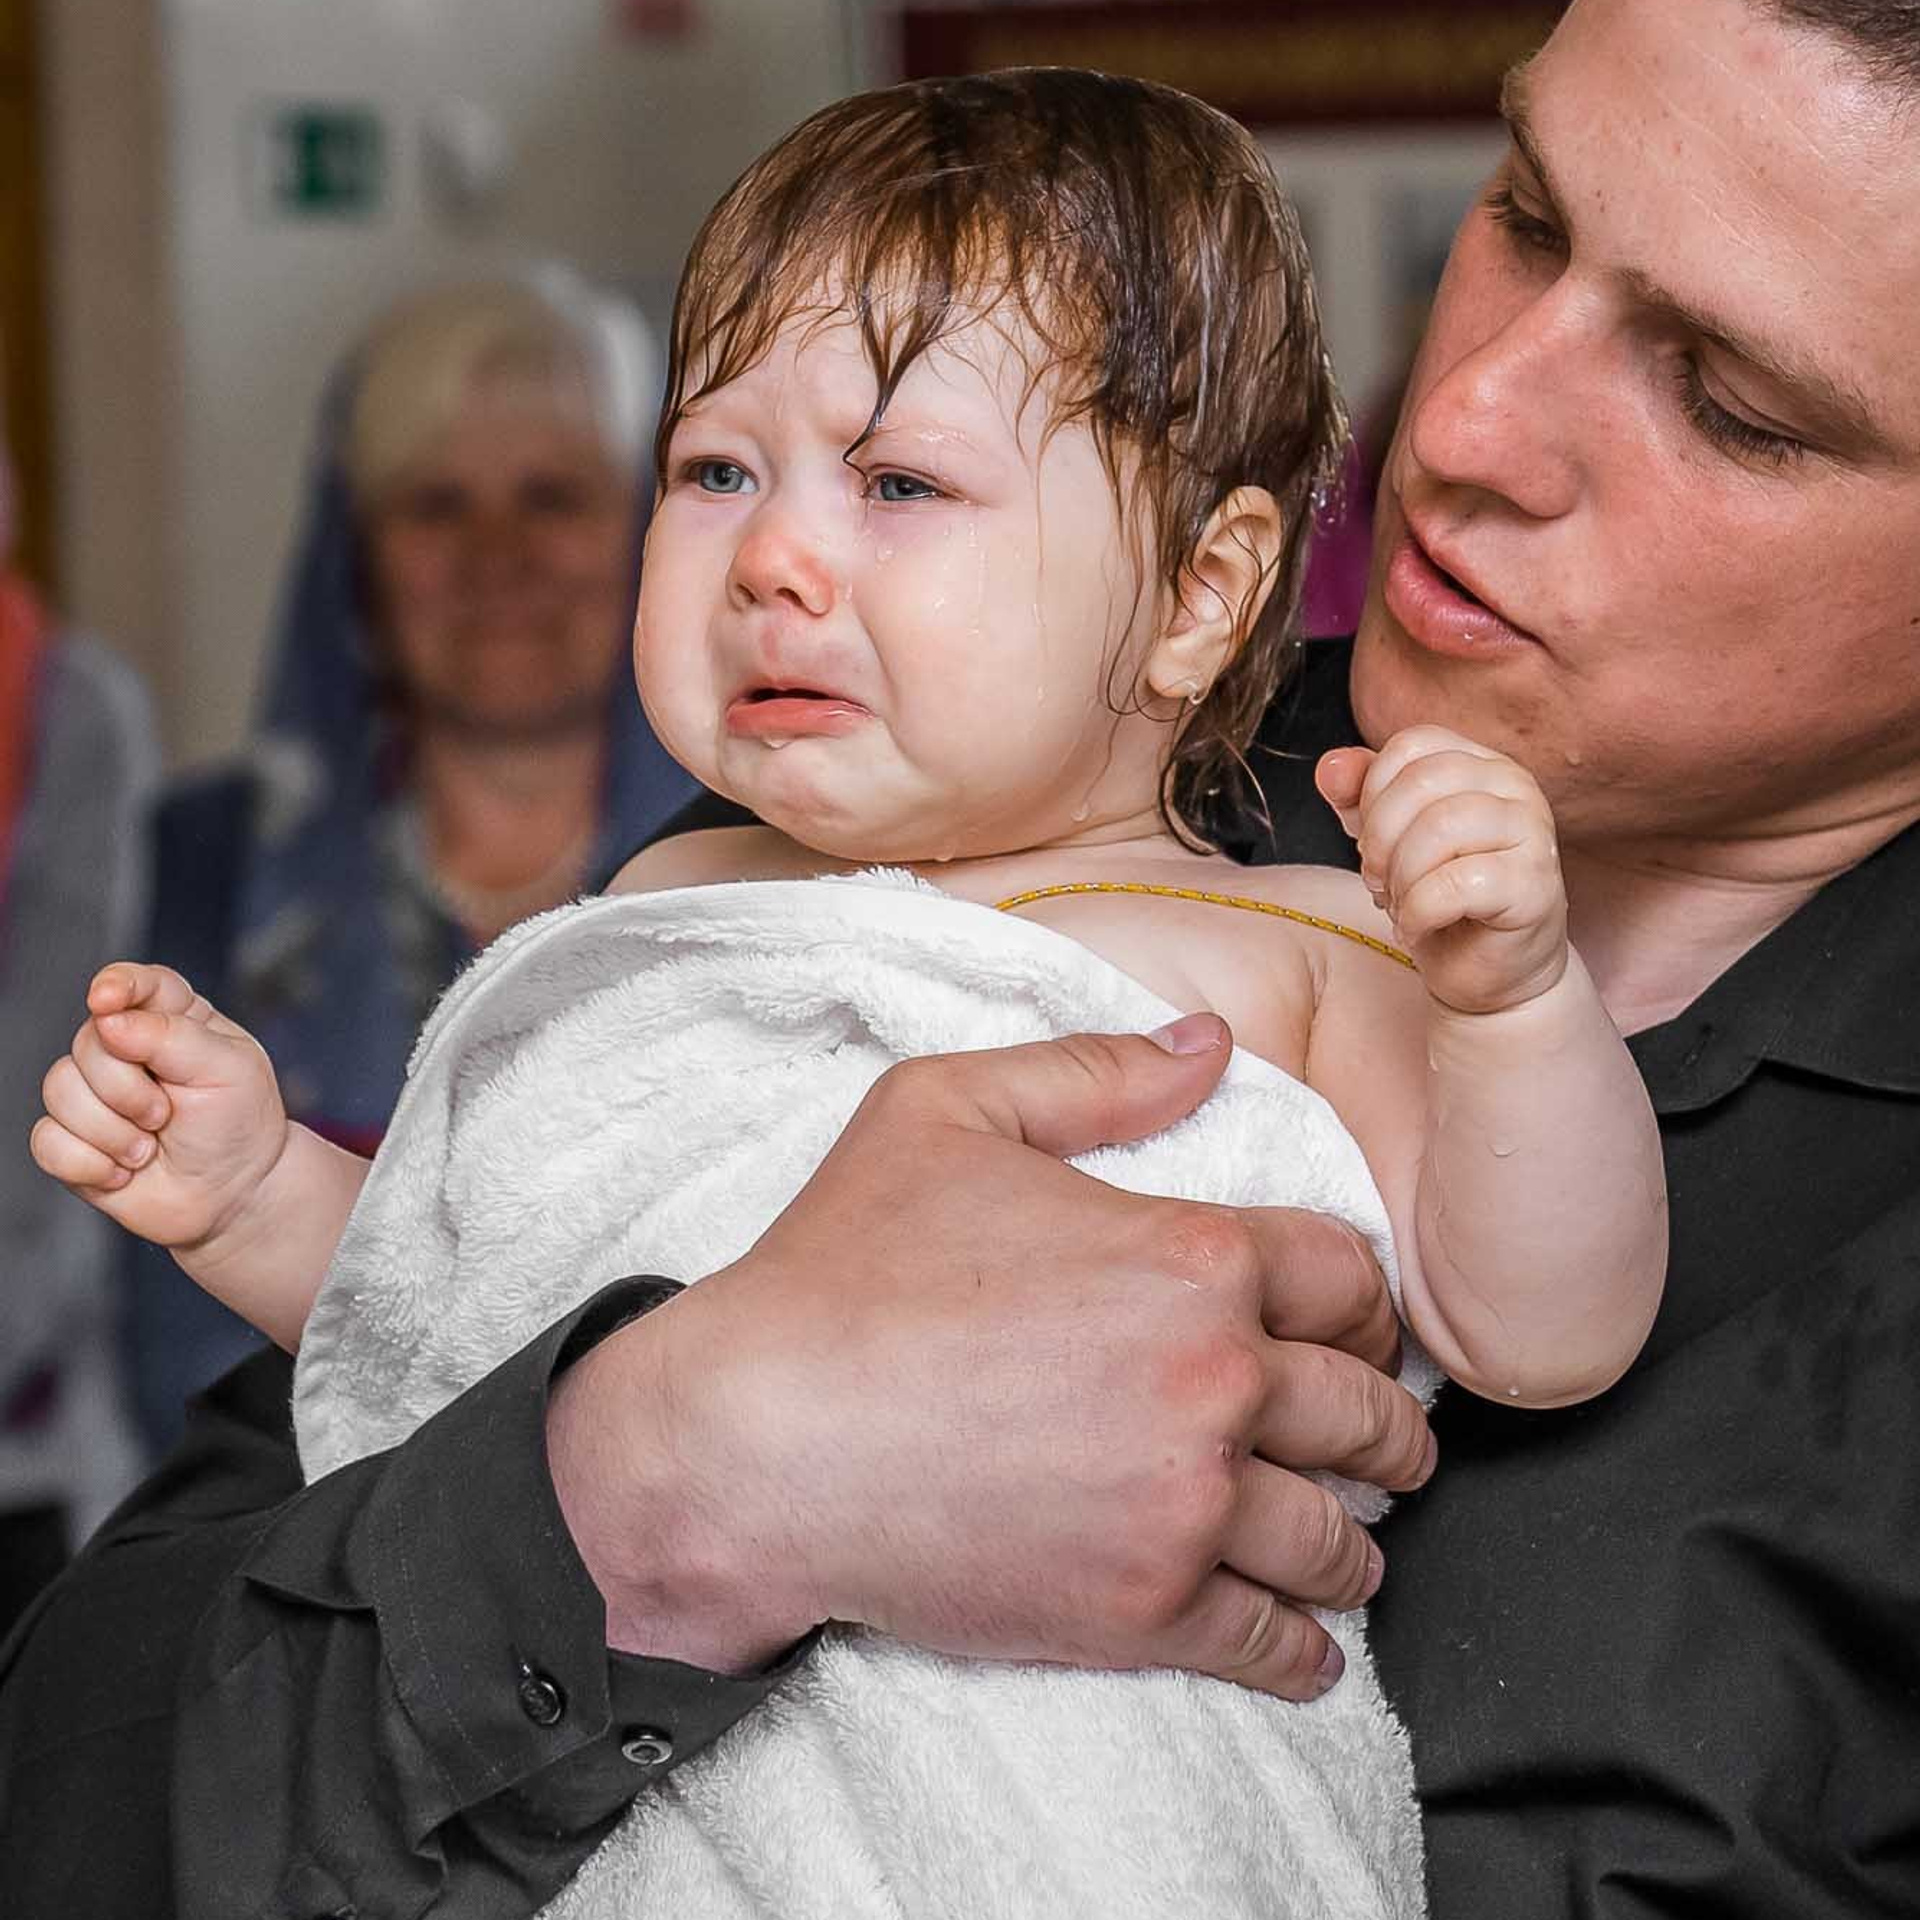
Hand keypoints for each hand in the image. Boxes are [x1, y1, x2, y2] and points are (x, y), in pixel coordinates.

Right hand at [31, 963, 290, 1252]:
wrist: (233, 1195)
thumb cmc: (238, 1124)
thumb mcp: (228, 1070)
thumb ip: (172, 1036)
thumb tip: (109, 1019)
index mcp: (172, 1019)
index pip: (136, 984)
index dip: (115, 985)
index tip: (106, 1000)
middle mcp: (125, 1050)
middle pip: (87, 1044)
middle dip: (127, 1089)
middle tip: (166, 1115)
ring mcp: (94, 1094)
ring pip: (59, 1091)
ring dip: (111, 1131)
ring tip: (149, 1148)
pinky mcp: (73, 1139)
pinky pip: (47, 1141)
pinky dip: (89, 1163)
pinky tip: (123, 1171)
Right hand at [547, 1017, 1433, 1701]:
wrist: (753, 1438)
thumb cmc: (842, 1267)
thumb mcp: (947, 1111)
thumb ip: (1094, 1072)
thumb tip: (1208, 1044)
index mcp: (1189, 1255)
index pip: (1348, 1279)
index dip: (1358, 1301)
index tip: (1349, 1327)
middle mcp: (1212, 1379)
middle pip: (1365, 1410)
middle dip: (1384, 1424)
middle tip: (1382, 1441)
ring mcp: (1182, 1504)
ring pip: (1336, 1534)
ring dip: (1356, 1537)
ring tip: (1349, 1539)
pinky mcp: (1140, 1610)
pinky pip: (1272, 1643)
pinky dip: (1302, 1649)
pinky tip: (1304, 1643)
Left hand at [1317, 725, 1568, 1014]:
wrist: (1489, 973)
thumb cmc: (1441, 901)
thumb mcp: (1388, 841)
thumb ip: (1357, 798)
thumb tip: (1331, 766)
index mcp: (1482, 764)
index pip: (1411, 745)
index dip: (1373, 796)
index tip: (1373, 845)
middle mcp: (1516, 787)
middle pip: (1420, 783)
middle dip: (1381, 840)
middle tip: (1381, 883)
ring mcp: (1533, 832)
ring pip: (1439, 828)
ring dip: (1401, 878)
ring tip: (1402, 906)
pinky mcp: (1534, 885)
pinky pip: (1454, 885)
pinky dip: (1418, 912)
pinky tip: (1417, 927)